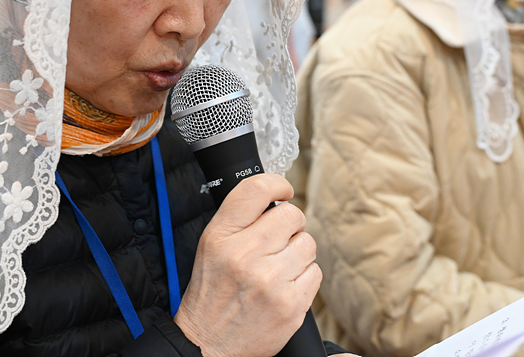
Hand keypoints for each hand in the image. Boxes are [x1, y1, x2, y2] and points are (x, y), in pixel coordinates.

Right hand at [174, 174, 321, 356]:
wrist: (209, 344)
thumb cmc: (212, 293)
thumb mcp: (210, 246)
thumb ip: (239, 218)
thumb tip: (276, 196)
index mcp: (221, 236)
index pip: (256, 190)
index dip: (277, 183)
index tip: (284, 190)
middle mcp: (244, 255)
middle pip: (291, 215)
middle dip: (290, 224)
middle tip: (278, 239)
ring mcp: (270, 281)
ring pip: (307, 243)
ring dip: (298, 251)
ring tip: (279, 266)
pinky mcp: (291, 305)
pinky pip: (315, 272)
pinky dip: (304, 277)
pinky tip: (285, 285)